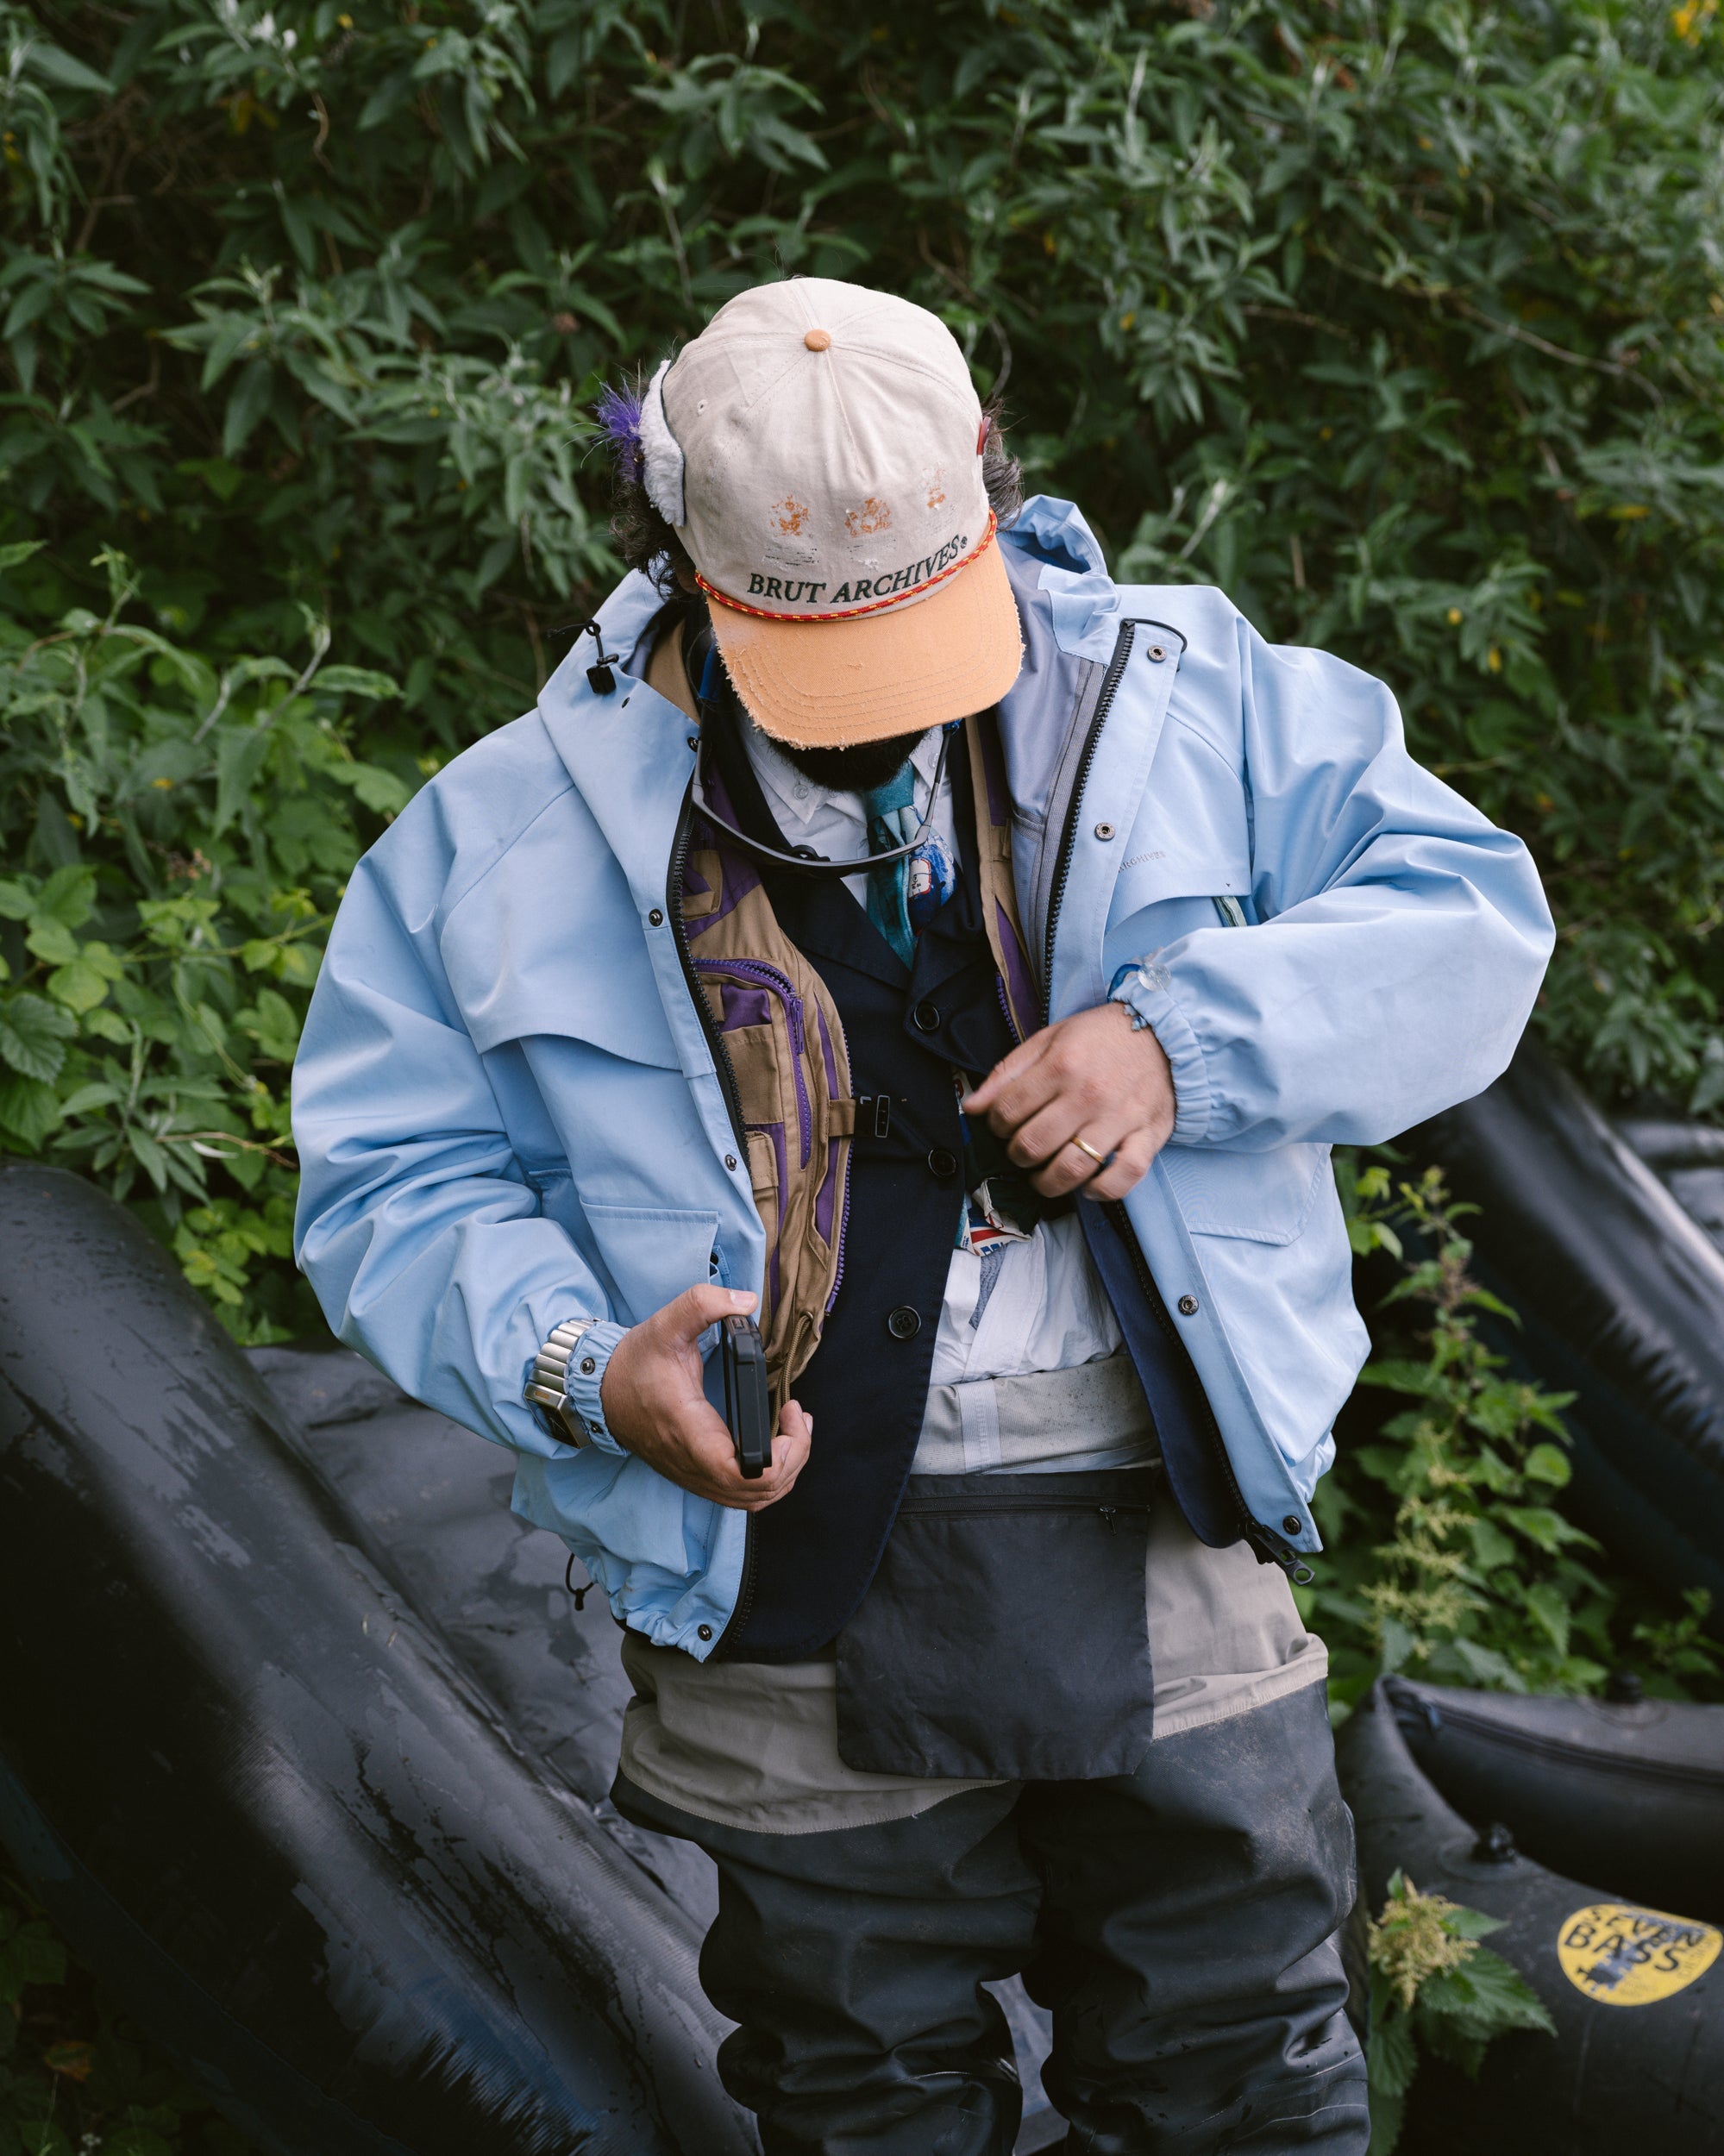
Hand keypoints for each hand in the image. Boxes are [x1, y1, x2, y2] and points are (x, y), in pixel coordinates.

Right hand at [600, 1284, 811, 1510]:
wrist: (601, 1389)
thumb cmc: (634, 1362)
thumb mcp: (665, 1324)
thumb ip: (703, 1304)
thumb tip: (746, 1301)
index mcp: (690, 1431)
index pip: (740, 1474)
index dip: (779, 1458)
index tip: (787, 1416)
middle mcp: (692, 1463)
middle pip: (758, 1493)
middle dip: (794, 1459)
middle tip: (796, 1417)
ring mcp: (692, 1474)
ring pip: (751, 1500)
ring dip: (784, 1472)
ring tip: (794, 1430)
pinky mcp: (694, 1474)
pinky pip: (737, 1495)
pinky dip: (766, 1479)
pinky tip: (774, 1446)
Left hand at [964, 1001, 1174, 1202]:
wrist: (1166, 1033)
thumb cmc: (1102, 1037)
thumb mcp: (1049, 1039)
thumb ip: (1008, 1072)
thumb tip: (971, 1107)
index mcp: (1060, 1065)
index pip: (1007, 1112)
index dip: (995, 1125)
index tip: (1003, 1126)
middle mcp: (1088, 1094)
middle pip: (1033, 1145)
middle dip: (1017, 1155)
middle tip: (1023, 1150)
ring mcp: (1119, 1118)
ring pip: (1072, 1168)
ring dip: (1048, 1183)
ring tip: (1044, 1177)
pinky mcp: (1148, 1136)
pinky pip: (1123, 1177)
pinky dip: (1102, 1190)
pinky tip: (1088, 1187)